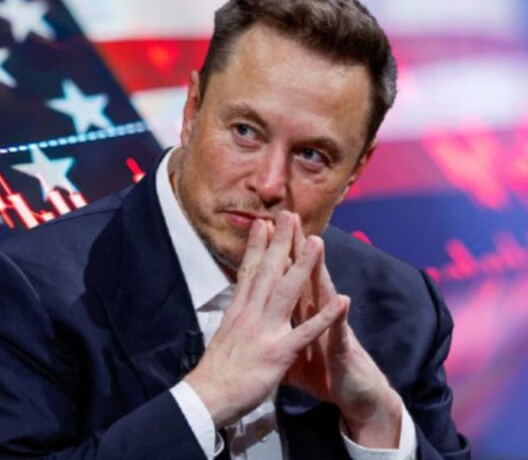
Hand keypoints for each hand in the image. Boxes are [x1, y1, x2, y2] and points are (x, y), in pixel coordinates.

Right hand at [183, 211, 347, 427]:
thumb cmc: (214, 373)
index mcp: (237, 311)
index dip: (257, 246)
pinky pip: (307, 331)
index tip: (264, 224)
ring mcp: (265, 330)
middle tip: (290, 215)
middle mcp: (250, 314)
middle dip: (280, 242)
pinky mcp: (278, 352)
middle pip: (268, 271)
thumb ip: (234, 322)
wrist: (207, 397)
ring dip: (304, 265)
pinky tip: (341, 300)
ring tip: (318, 242)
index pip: (248, 272)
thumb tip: (234, 311)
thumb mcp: (222, 338)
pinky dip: (325, 316)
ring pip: (287, 290)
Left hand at [282, 220, 402, 446]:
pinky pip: (340, 333)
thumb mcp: (291, 352)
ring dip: (320, 269)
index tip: (261, 228)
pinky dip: (339, 318)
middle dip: (294, 247)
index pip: (284, 278)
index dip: (272, 255)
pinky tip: (343, 301)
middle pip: (303, 275)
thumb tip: (257, 323)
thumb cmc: (324, 373)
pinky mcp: (344, 349)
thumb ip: (277, 332)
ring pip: (325, 294)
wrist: (356, 397)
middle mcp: (317, 314)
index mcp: (300, 314)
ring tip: (316, 242)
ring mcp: (332, 328)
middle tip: (287, 217)